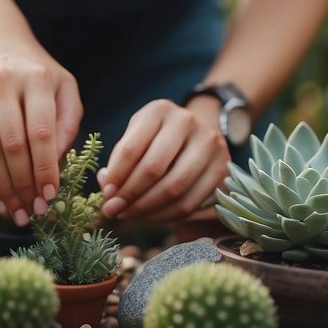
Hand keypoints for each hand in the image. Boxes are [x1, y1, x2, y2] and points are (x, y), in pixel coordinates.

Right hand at [0, 41, 82, 224]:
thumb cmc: (35, 73)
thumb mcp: (63, 87)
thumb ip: (68, 122)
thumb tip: (57, 163)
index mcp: (36, 78)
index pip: (41, 133)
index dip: (45, 169)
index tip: (50, 197)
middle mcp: (2, 82)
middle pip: (12, 146)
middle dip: (23, 186)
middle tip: (32, 213)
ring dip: (2, 188)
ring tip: (14, 212)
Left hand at [97, 97, 230, 222]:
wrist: (199, 132)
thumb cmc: (158, 137)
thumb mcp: (136, 135)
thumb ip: (120, 159)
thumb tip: (108, 190)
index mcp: (159, 111)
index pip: (131, 148)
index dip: (116, 175)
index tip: (106, 193)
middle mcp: (187, 122)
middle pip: (154, 168)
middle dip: (130, 195)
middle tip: (113, 210)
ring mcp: (209, 145)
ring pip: (174, 188)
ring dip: (146, 209)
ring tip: (129, 215)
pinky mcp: (222, 169)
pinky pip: (191, 202)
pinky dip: (166, 216)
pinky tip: (149, 217)